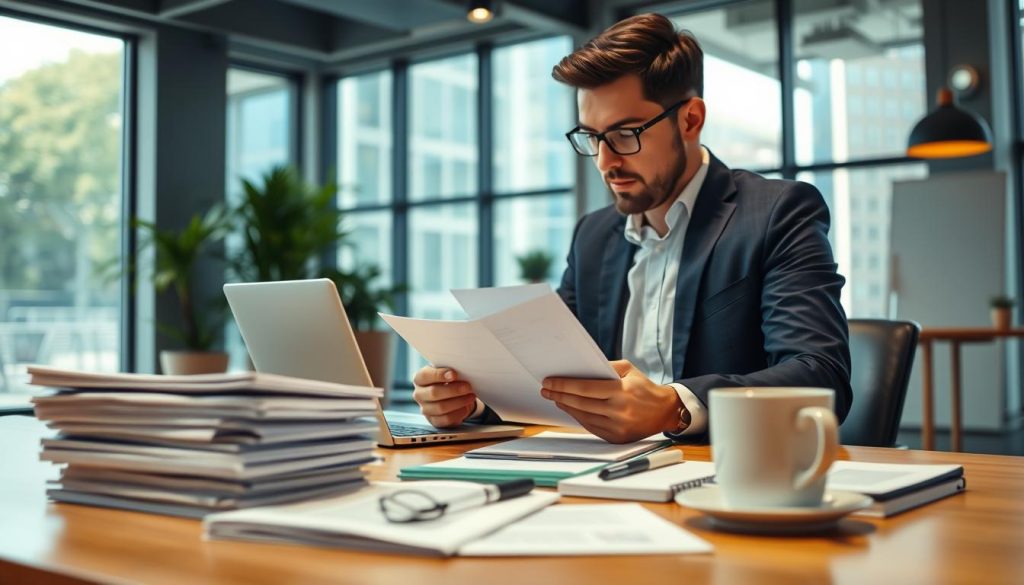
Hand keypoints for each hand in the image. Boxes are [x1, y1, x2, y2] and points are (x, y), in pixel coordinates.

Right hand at [412, 366, 477, 427]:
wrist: (451, 395)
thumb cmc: (448, 380)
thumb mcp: (447, 371)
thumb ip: (450, 370)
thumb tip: (463, 370)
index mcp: (420, 379)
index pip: (425, 375)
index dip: (439, 375)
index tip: (454, 374)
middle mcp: (419, 394)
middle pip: (434, 393)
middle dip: (453, 390)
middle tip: (468, 386)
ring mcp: (425, 409)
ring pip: (440, 407)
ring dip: (458, 402)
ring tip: (471, 396)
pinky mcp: (434, 421)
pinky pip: (445, 419)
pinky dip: (458, 413)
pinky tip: (466, 407)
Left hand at [540, 360, 682, 443]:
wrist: (665, 411)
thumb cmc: (645, 388)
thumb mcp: (629, 370)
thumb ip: (606, 367)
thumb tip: (581, 369)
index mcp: (621, 392)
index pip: (585, 388)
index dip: (564, 385)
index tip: (549, 381)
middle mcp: (619, 411)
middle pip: (580, 403)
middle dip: (559, 395)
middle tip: (546, 389)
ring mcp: (617, 427)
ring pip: (583, 416)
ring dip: (566, 406)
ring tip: (556, 398)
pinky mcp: (616, 437)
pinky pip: (591, 427)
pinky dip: (578, 417)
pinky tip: (571, 409)